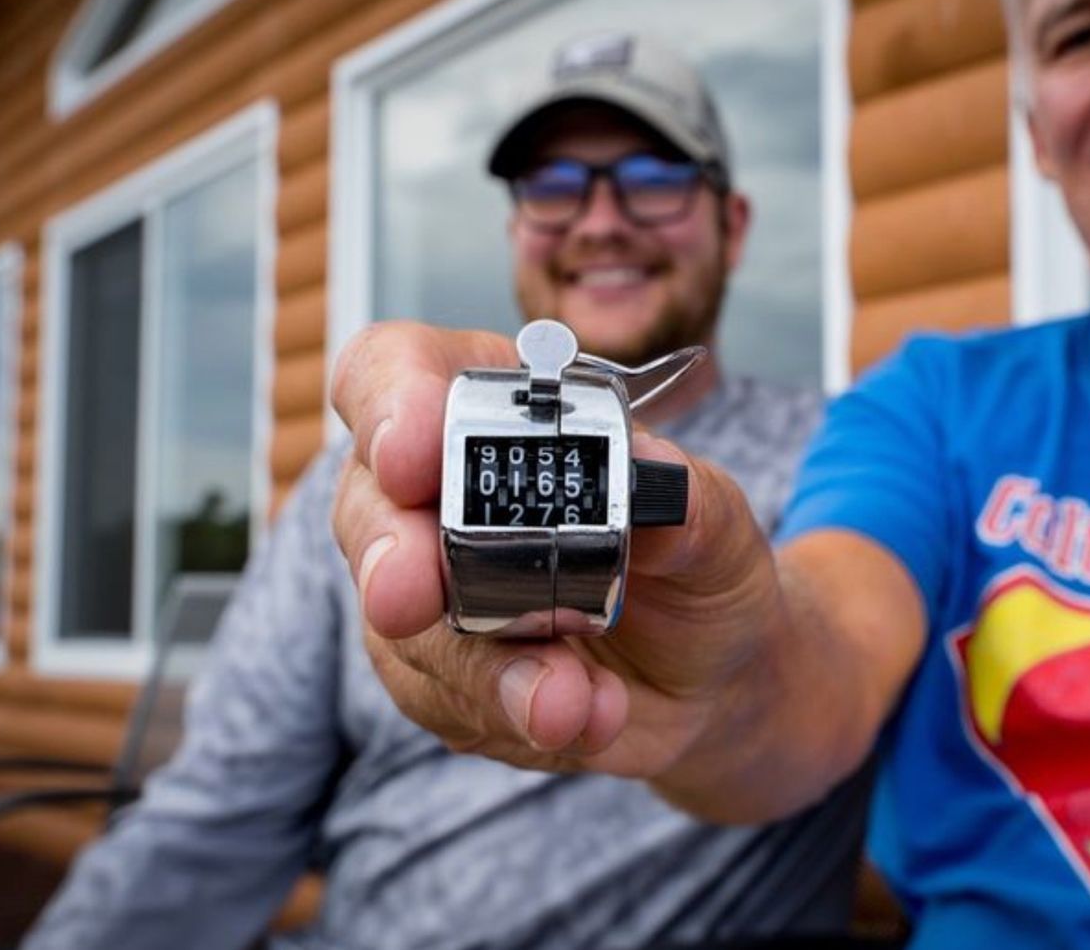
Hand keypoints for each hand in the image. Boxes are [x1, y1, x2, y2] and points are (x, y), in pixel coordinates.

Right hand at [329, 321, 783, 779]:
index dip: (389, 402)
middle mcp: (439, 495)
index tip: (413, 454)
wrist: (716, 681)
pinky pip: (441, 703)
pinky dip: (512, 715)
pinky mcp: (442, 678)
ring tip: (568, 700)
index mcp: (497, 410)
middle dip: (388, 555)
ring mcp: (431, 591)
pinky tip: (582, 718)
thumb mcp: (721, 529)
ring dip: (482, 670)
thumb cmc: (702, 569)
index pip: (397, 371)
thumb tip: (652, 473)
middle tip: (410, 598)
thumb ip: (690, 502)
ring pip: (400, 629)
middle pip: (367, 506)